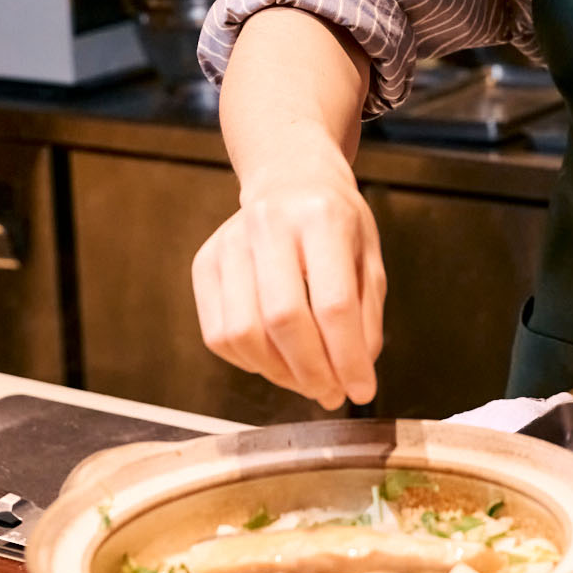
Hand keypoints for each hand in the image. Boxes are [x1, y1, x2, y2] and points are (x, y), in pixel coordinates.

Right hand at [191, 150, 385, 409]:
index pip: (332, 302)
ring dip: (278, 373)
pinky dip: (249, 362)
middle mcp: (268, 224)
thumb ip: (366, 317)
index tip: (361, 391)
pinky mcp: (204, 264)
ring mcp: (228, 242)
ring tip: (305, 378)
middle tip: (331, 393)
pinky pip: (218, 335)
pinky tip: (275, 358)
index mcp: (321, 217)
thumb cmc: (335, 222)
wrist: (289, 178)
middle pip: (283, 319)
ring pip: (243, 333)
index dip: (347, 357)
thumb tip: (355, 378)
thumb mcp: (368, 257)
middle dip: (311, 371)